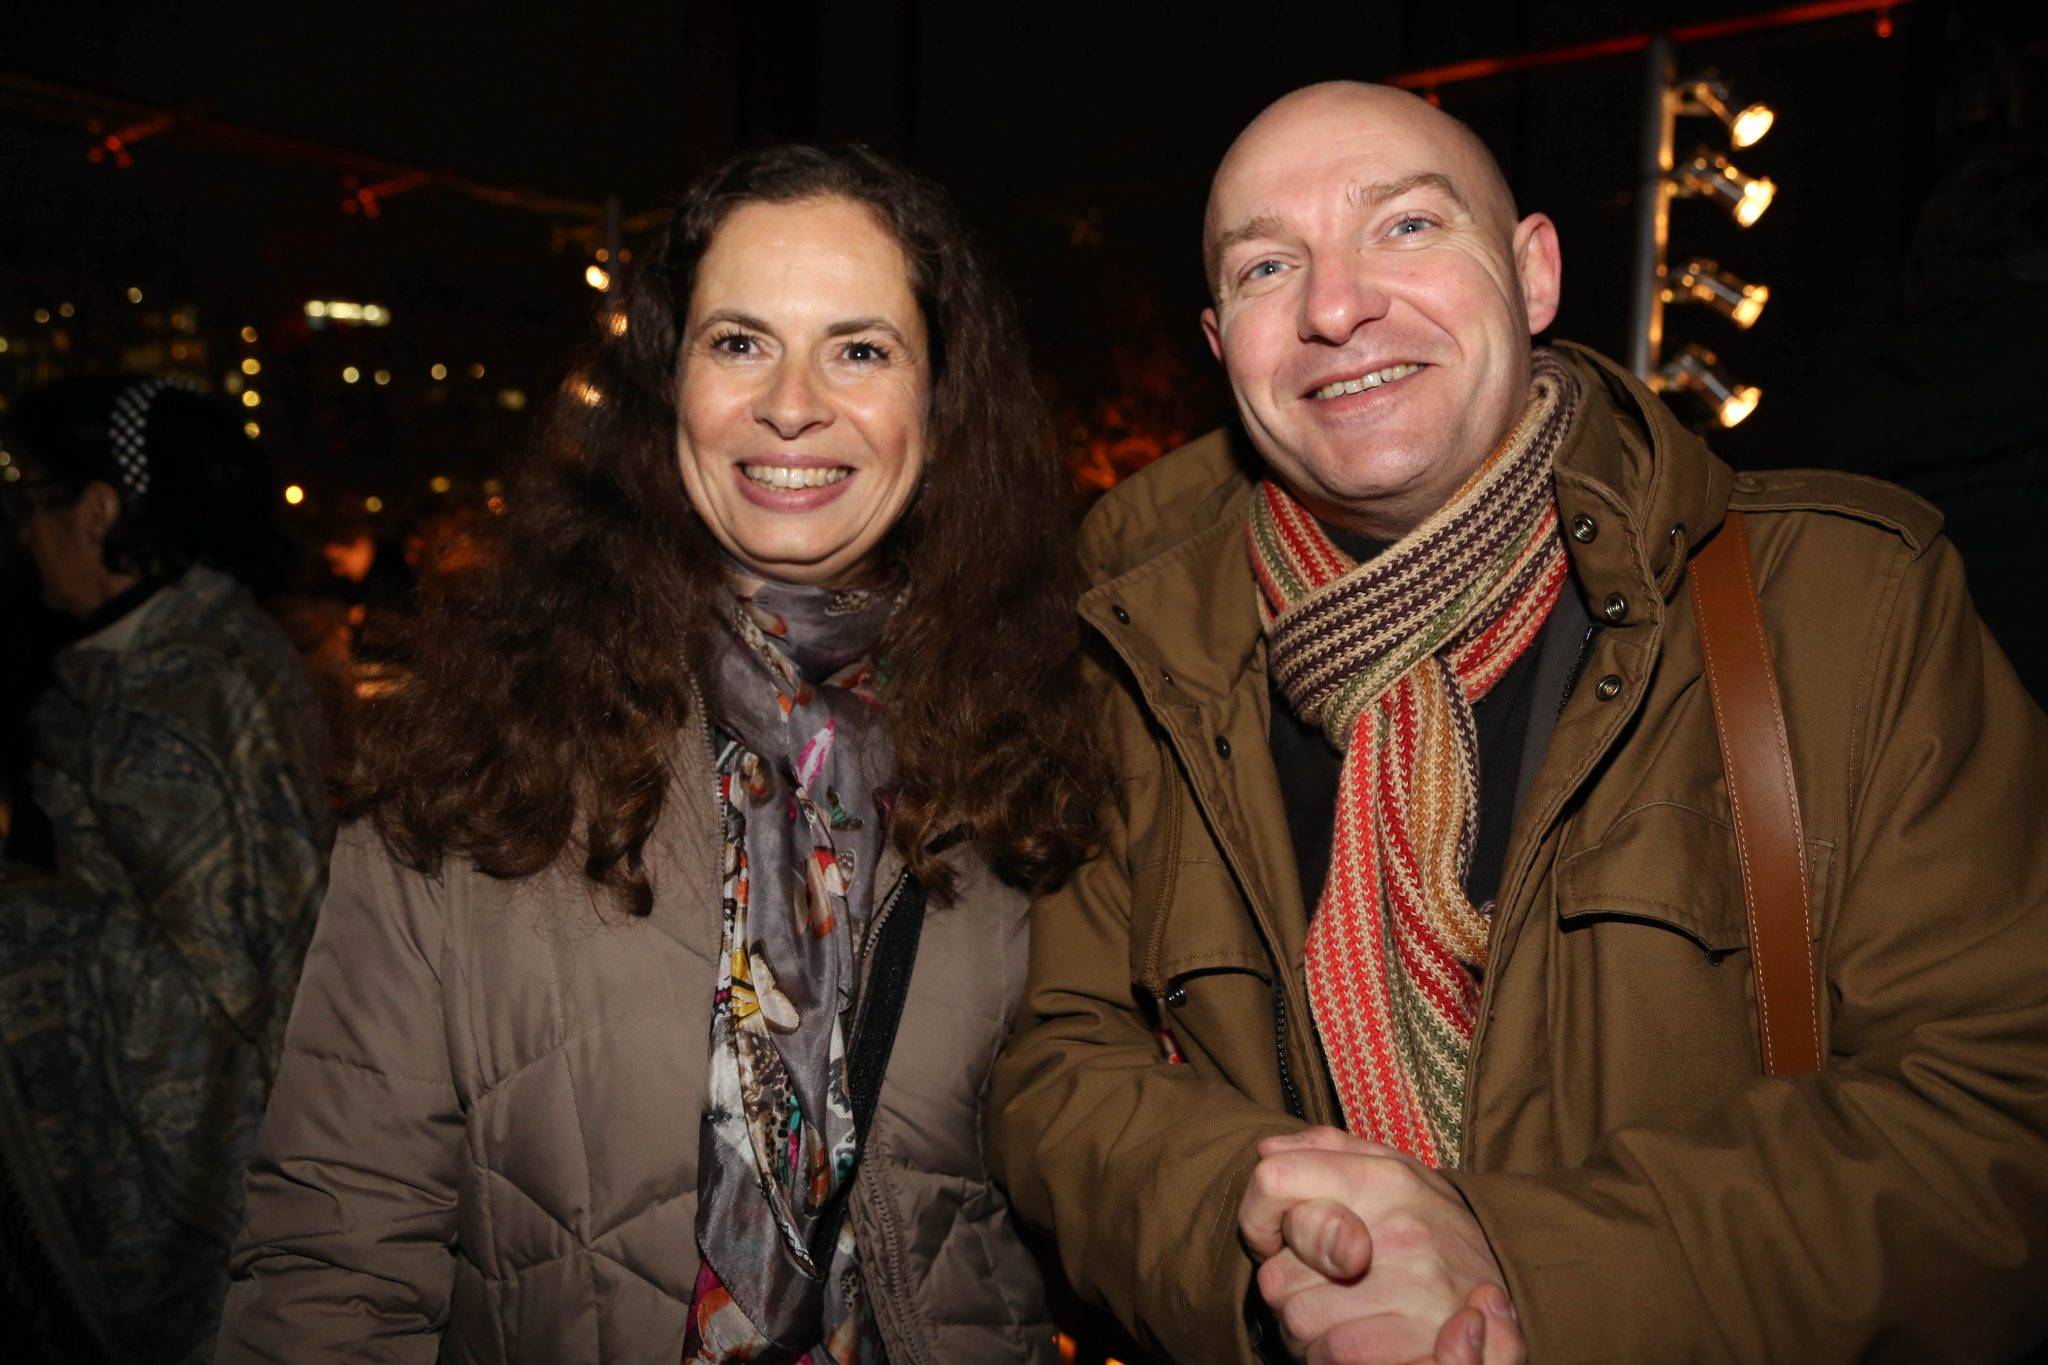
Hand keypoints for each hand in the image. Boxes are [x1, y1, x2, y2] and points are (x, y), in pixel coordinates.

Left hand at [1241, 1127, 1522, 1362]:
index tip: (1273, 1237)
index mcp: (1385, 1178)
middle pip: (1276, 1273)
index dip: (1258, 1216)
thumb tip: (1265, 1149)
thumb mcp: (1392, 1170)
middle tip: (1320, 1288)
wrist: (1511, 1282)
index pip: (1274, 1180)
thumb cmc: (1431, 1225)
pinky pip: (1332, 1355)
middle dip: (1287, 1289)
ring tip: (1341, 1318)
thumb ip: (1328, 1151)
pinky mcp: (1423, 1343)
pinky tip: (1353, 1345)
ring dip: (1306, 1332)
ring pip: (1297, 1322)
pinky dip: (1328, 1358)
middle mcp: (1401, 1230)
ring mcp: (1416, 1290)